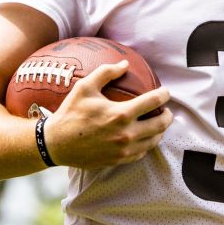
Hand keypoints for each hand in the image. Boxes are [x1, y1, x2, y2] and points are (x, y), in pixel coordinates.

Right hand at [43, 60, 172, 168]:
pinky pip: (142, 153)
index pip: (154, 102)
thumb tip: (125, 64)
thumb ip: (106, 72)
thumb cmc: (70, 113)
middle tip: (166, 110)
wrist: (55, 144)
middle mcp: (126, 134)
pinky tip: (144, 137)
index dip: (164, 95)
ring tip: (158, 123)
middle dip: (168, 115)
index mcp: (121, 114)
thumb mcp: (84, 87)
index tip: (165, 92)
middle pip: (161, 124)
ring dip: (160, 131)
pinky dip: (147, 144)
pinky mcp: (119, 160)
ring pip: (154, 141)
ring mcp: (124, 149)